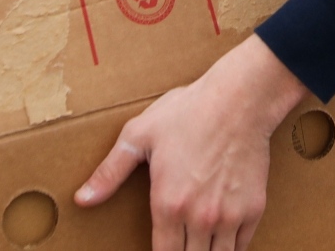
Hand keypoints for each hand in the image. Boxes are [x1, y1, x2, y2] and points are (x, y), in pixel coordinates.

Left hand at [75, 35, 307, 250]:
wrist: (239, 99)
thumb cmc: (188, 112)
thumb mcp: (139, 135)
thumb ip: (109, 172)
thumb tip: (81, 200)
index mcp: (168, 204)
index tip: (160, 248)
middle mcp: (200, 218)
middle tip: (177, 243)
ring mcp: (230, 216)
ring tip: (197, 245)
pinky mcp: (253, 208)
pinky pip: (241, 246)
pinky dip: (230, 248)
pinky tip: (220, 240)